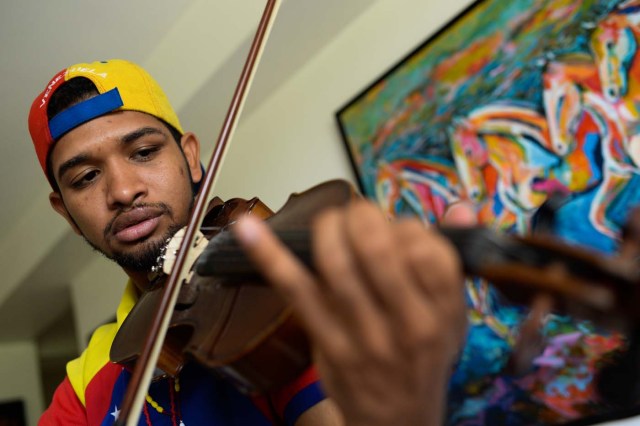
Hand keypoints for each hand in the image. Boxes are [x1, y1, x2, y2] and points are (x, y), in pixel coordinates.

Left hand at [234, 199, 473, 425]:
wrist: (398, 421)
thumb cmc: (422, 359)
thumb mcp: (453, 317)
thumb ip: (451, 263)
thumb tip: (461, 208)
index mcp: (445, 311)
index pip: (429, 248)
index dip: (406, 226)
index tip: (395, 229)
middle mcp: (409, 324)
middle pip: (377, 248)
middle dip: (359, 217)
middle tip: (354, 216)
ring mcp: (366, 336)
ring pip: (337, 265)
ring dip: (325, 229)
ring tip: (328, 224)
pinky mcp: (328, 343)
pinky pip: (296, 291)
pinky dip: (270, 255)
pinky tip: (249, 229)